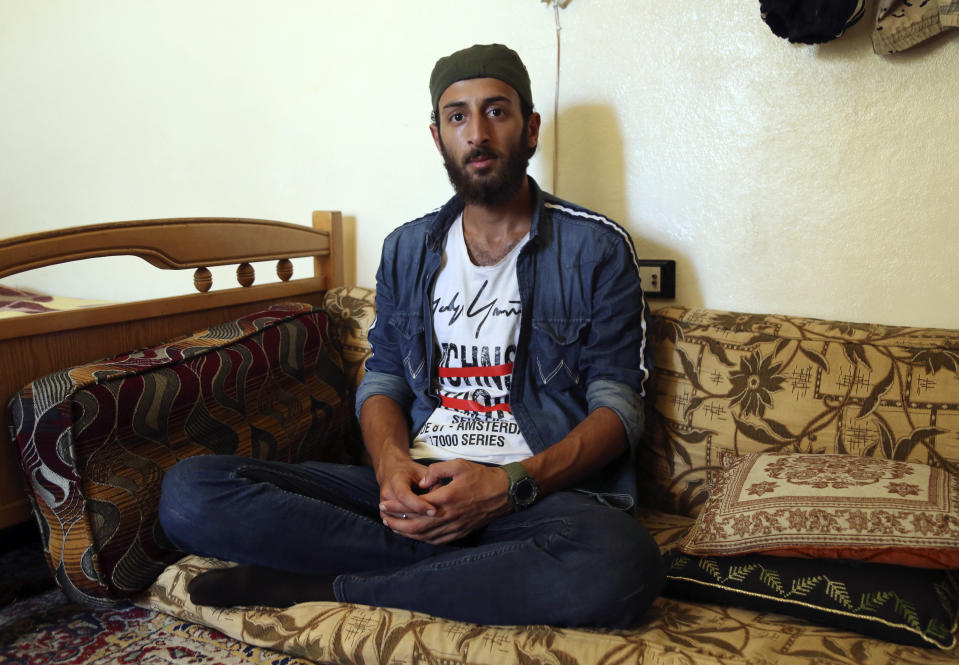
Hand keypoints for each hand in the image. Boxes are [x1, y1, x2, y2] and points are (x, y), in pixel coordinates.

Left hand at [380, 459, 511, 544]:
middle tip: (383, 517)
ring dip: (406, 532)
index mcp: (446, 498)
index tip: (384, 504)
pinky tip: (414, 535)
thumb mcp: (459, 465)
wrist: (503, 493)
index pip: (414, 506)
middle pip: (415, 525)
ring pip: (424, 536)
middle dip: (396, 522)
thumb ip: (437, 471)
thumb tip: (421, 481)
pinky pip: (437, 541)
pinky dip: (421, 539)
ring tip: (393, 526)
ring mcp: (455, 527)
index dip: (397, 506)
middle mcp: (449, 516)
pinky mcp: (460, 533)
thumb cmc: (481, 477)